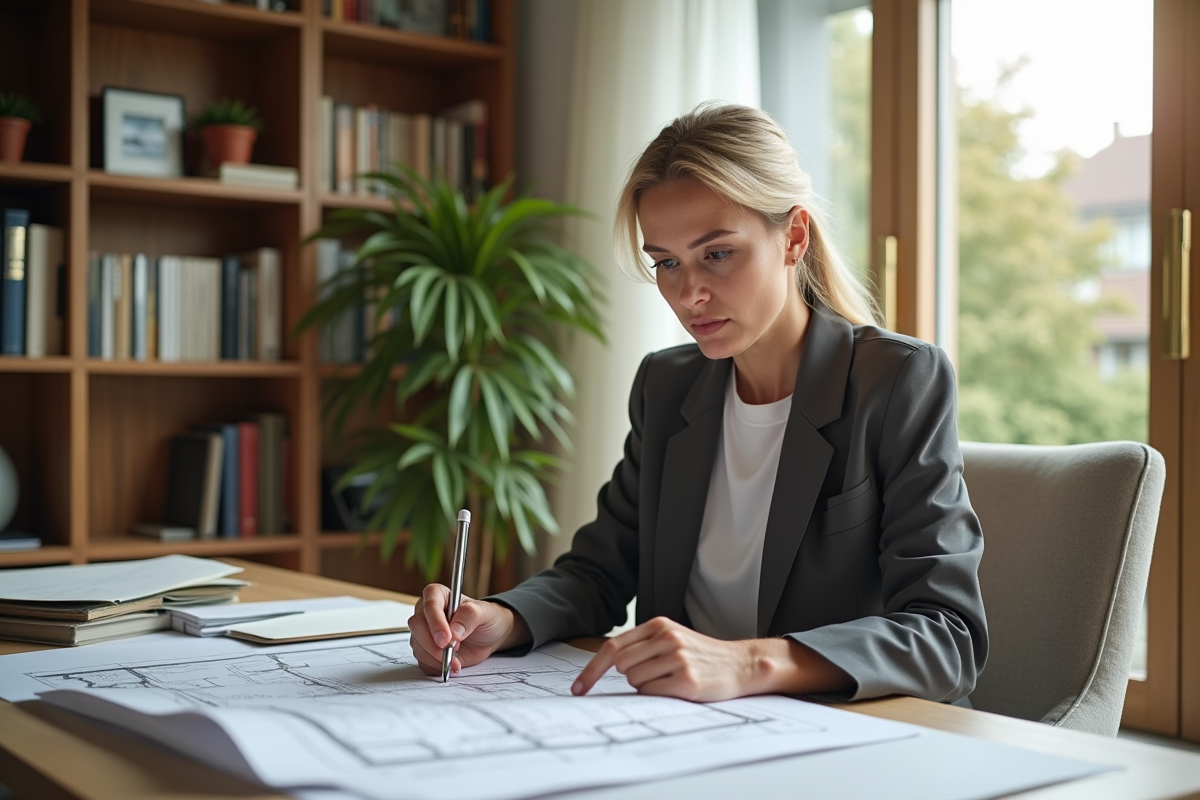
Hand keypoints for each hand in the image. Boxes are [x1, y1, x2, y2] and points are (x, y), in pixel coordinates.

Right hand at [407, 584, 529, 675]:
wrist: (487, 637)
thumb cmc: (484, 619)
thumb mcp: (485, 613)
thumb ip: (470, 616)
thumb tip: (454, 630)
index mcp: (439, 595)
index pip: (430, 604)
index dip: (436, 622)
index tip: (446, 638)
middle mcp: (426, 612)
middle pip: (417, 626)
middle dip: (433, 643)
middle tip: (451, 651)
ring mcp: (423, 632)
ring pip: (418, 646)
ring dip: (437, 658)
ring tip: (457, 659)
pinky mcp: (425, 650)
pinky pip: (423, 661)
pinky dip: (437, 666)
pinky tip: (452, 664)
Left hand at [570, 617, 761, 701]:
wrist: (741, 664)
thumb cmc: (701, 655)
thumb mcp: (672, 638)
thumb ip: (642, 645)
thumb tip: (606, 665)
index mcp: (659, 625)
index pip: (612, 647)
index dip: (591, 670)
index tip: (578, 688)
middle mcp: (667, 638)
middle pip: (621, 667)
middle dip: (630, 676)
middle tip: (655, 675)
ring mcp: (678, 659)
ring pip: (635, 682)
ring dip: (646, 686)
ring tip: (671, 679)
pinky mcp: (686, 681)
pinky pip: (652, 694)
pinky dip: (658, 695)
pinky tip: (678, 688)